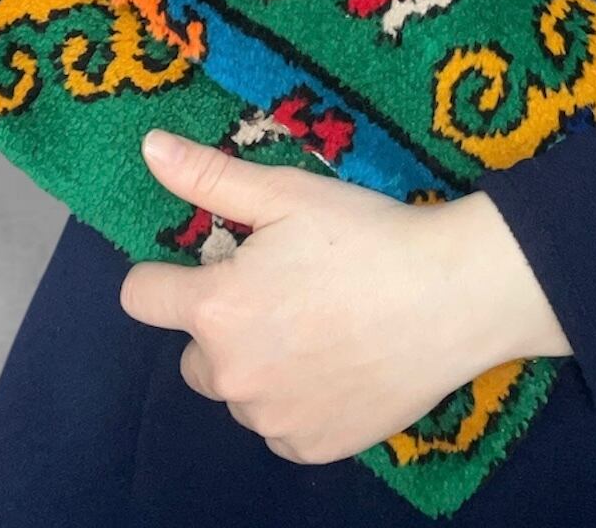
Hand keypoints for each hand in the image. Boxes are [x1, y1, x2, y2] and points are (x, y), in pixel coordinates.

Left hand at [118, 129, 571, 465]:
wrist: (454, 297)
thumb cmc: (366, 236)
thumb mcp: (286, 193)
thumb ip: (209, 177)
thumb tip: (149, 148)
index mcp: (216, 310)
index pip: (142, 298)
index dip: (169, 275)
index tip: (217, 263)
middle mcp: (231, 376)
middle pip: (192, 352)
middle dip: (221, 323)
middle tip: (284, 290)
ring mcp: (272, 420)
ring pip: (237, 390)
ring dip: (258, 363)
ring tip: (320, 324)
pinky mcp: (312, 448)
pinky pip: (280, 424)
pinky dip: (296, 399)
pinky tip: (340, 362)